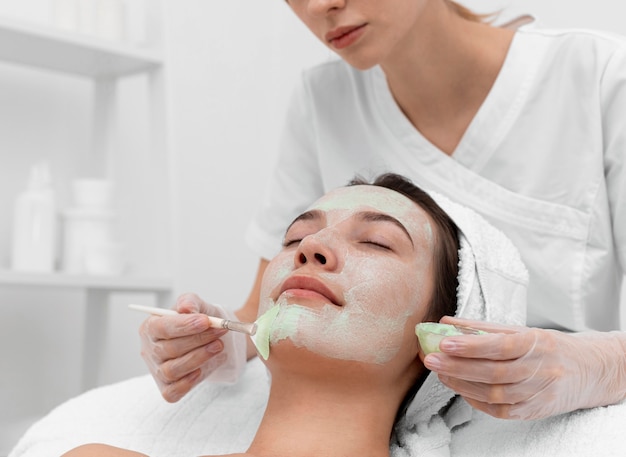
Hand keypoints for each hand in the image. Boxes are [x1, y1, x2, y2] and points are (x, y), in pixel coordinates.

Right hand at [140, 293, 246, 401]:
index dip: (184, 325)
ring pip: (173, 370)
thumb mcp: (197, 305)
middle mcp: (150, 350)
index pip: (161, 328)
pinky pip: (174, 391)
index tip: (206, 321)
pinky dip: (189, 382)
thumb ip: (190, 302)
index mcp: (150, 327)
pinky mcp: (167, 388)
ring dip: (200, 357)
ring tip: (218, 346)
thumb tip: (186, 308)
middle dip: (199, 339)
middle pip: (170, 349)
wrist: (212, 338)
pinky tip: (203, 368)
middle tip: (220, 331)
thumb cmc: (199, 321)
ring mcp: (157, 371)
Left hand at [421, 316, 625, 419]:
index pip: (501, 345)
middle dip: (458, 367)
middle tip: (432, 360)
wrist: (588, 371)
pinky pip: (501, 411)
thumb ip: (483, 328)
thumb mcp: (522, 330)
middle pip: (494, 372)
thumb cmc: (548, 347)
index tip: (445, 342)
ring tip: (440, 374)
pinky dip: (476, 401)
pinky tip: (460, 390)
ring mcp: (539, 394)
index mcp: (538, 343)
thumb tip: (446, 322)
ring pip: (495, 394)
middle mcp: (541, 370)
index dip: (471, 346)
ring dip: (462, 385)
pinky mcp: (534, 411)